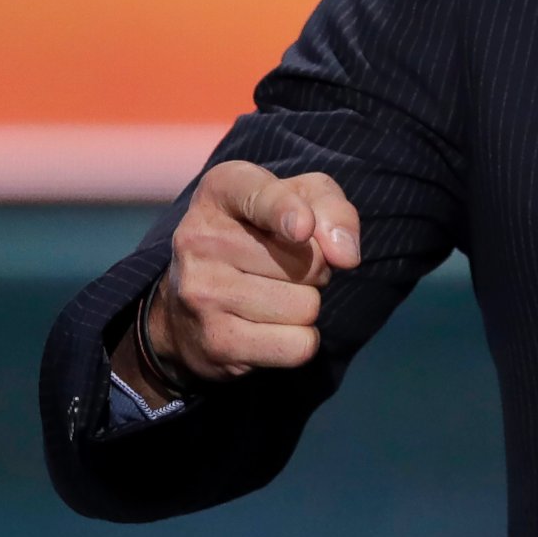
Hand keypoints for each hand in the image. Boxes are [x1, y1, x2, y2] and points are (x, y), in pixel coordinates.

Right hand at [116, 161, 361, 397]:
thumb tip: (347, 255)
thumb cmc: (262, 235)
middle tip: (283, 268)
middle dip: (315, 269)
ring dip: (306, 306)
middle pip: (307, 262)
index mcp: (221, 189)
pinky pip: (297, 346)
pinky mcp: (214, 342)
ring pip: (306, 307)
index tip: (301, 228)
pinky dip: (299, 342)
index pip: (260, 198)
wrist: (190, 303)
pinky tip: (269, 328)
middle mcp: (200, 237)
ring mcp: (201, 292)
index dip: (286, 212)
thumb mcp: (301, 200)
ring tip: (273, 296)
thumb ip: (332, 209)